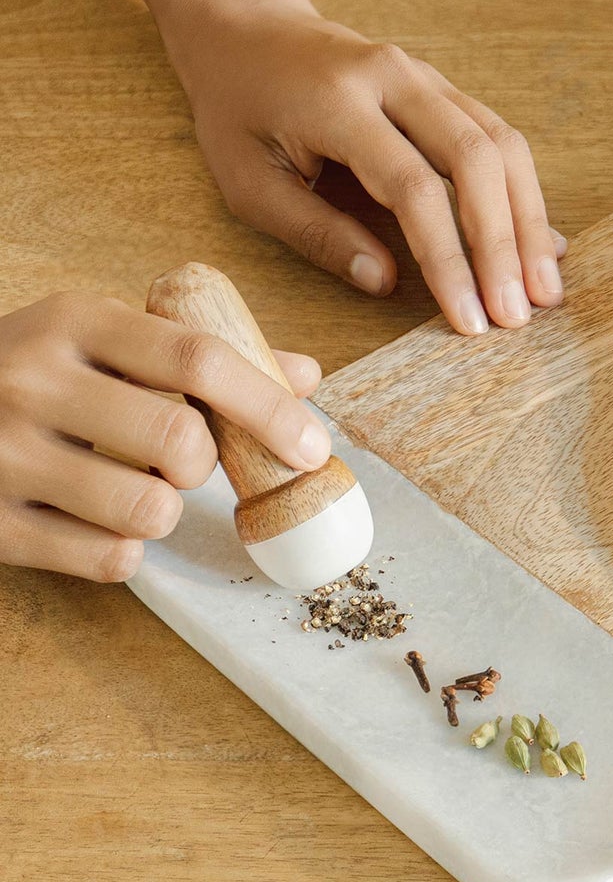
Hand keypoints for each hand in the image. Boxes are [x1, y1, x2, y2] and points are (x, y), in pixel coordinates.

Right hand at [0, 291, 327, 581]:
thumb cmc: (32, 372)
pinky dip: (123, 550)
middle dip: (204, 464)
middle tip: (182, 462)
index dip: (270, 407)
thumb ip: (201, 354)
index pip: (199, 358)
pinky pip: (106, 560)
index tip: (312, 447)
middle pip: (180, 441)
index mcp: (75, 321)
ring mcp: (1, 454)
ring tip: (131, 489)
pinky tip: (95, 521)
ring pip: (149, 510)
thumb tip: (305, 375)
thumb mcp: (102, 338)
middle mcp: (32, 381)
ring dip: (164, 510)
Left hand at [159, 0, 565, 335]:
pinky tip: (540, 245)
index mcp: (338, 102)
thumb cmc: (238, 111)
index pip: (413, 187)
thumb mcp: (248, 183)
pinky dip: (523, 195)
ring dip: (528, 222)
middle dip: (504, 245)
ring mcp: (427, 77)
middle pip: (477, 160)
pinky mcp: (444, 89)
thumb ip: (315, 233)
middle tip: (519, 315)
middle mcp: (395, 79)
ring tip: (544, 290)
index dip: (448, 258)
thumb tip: (384, 283)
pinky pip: (499, 139)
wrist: (245, 27)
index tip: (467, 319)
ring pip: (503, 146)